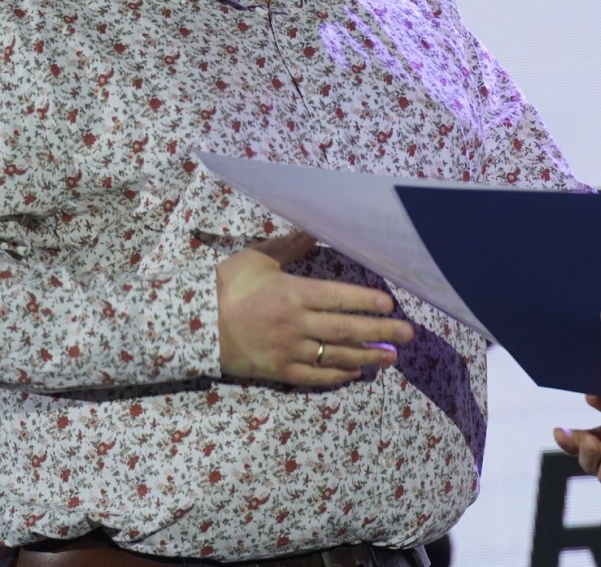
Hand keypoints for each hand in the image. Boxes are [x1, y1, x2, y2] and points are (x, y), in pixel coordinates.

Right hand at [216, 232, 413, 385]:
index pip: (338, 297)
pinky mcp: (277, 371)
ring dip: (367, 356)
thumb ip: (290, 246)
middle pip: (345, 330)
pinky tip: (354, 372)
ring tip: (392, 357)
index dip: (366, 301)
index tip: (390, 304)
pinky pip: (313, 376)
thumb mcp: (257, 259)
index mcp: (291, 293)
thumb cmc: (225, 286)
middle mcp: (294, 324)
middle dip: (381, 332)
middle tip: (408, 334)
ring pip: (335, 356)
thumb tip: (316, 225)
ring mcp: (287, 350)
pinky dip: (336, 374)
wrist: (192, 325)